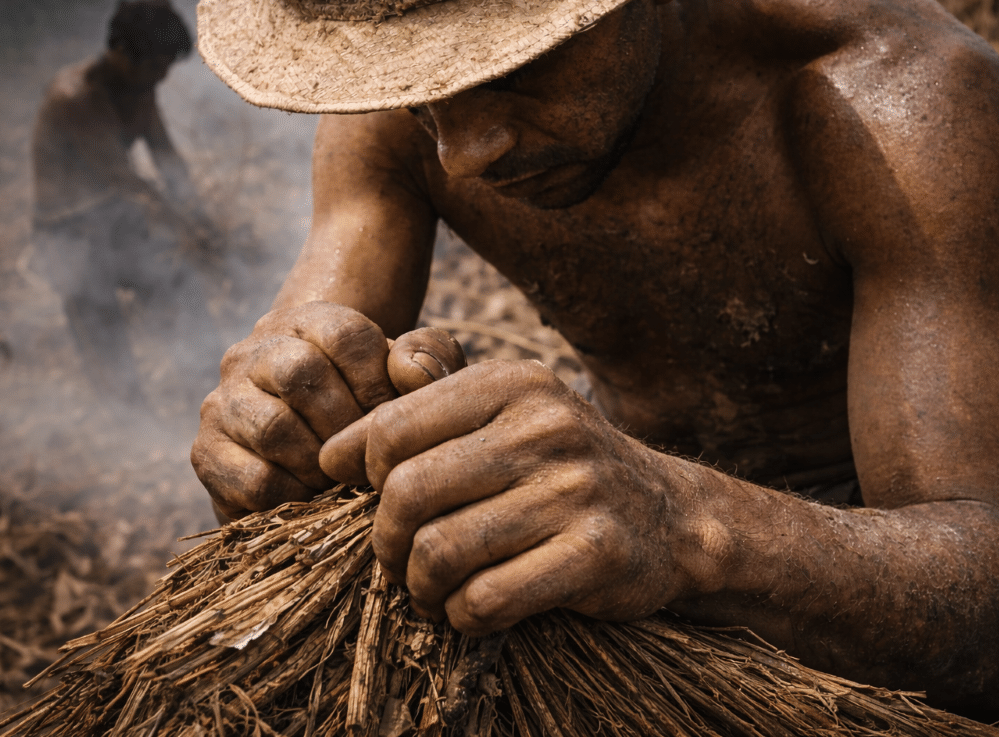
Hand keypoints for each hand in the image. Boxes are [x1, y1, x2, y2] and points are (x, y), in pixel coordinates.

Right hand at [190, 301, 464, 519]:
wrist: (319, 454)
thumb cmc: (376, 407)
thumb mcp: (415, 374)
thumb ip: (431, 358)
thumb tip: (409, 372)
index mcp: (307, 322)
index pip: (344, 335)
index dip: (378, 383)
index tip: (390, 418)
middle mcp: (253, 353)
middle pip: (301, 374)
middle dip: (348, 425)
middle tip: (369, 456)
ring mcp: (223, 403)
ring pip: (274, 428)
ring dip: (323, 463)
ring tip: (344, 478)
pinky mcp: (207, 454)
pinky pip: (254, 480)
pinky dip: (297, 497)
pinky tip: (316, 498)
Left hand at [320, 360, 698, 634]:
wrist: (670, 516)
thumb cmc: (560, 467)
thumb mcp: (506, 415)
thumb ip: (424, 417)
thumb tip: (329, 453)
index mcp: (513, 383)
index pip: (392, 428)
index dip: (361, 474)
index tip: (370, 499)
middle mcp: (547, 427)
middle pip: (407, 492)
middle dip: (384, 540)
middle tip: (395, 560)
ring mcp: (576, 490)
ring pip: (440, 551)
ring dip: (419, 586)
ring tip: (430, 589)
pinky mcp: (596, 554)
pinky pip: (486, 599)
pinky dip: (462, 616)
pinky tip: (471, 609)